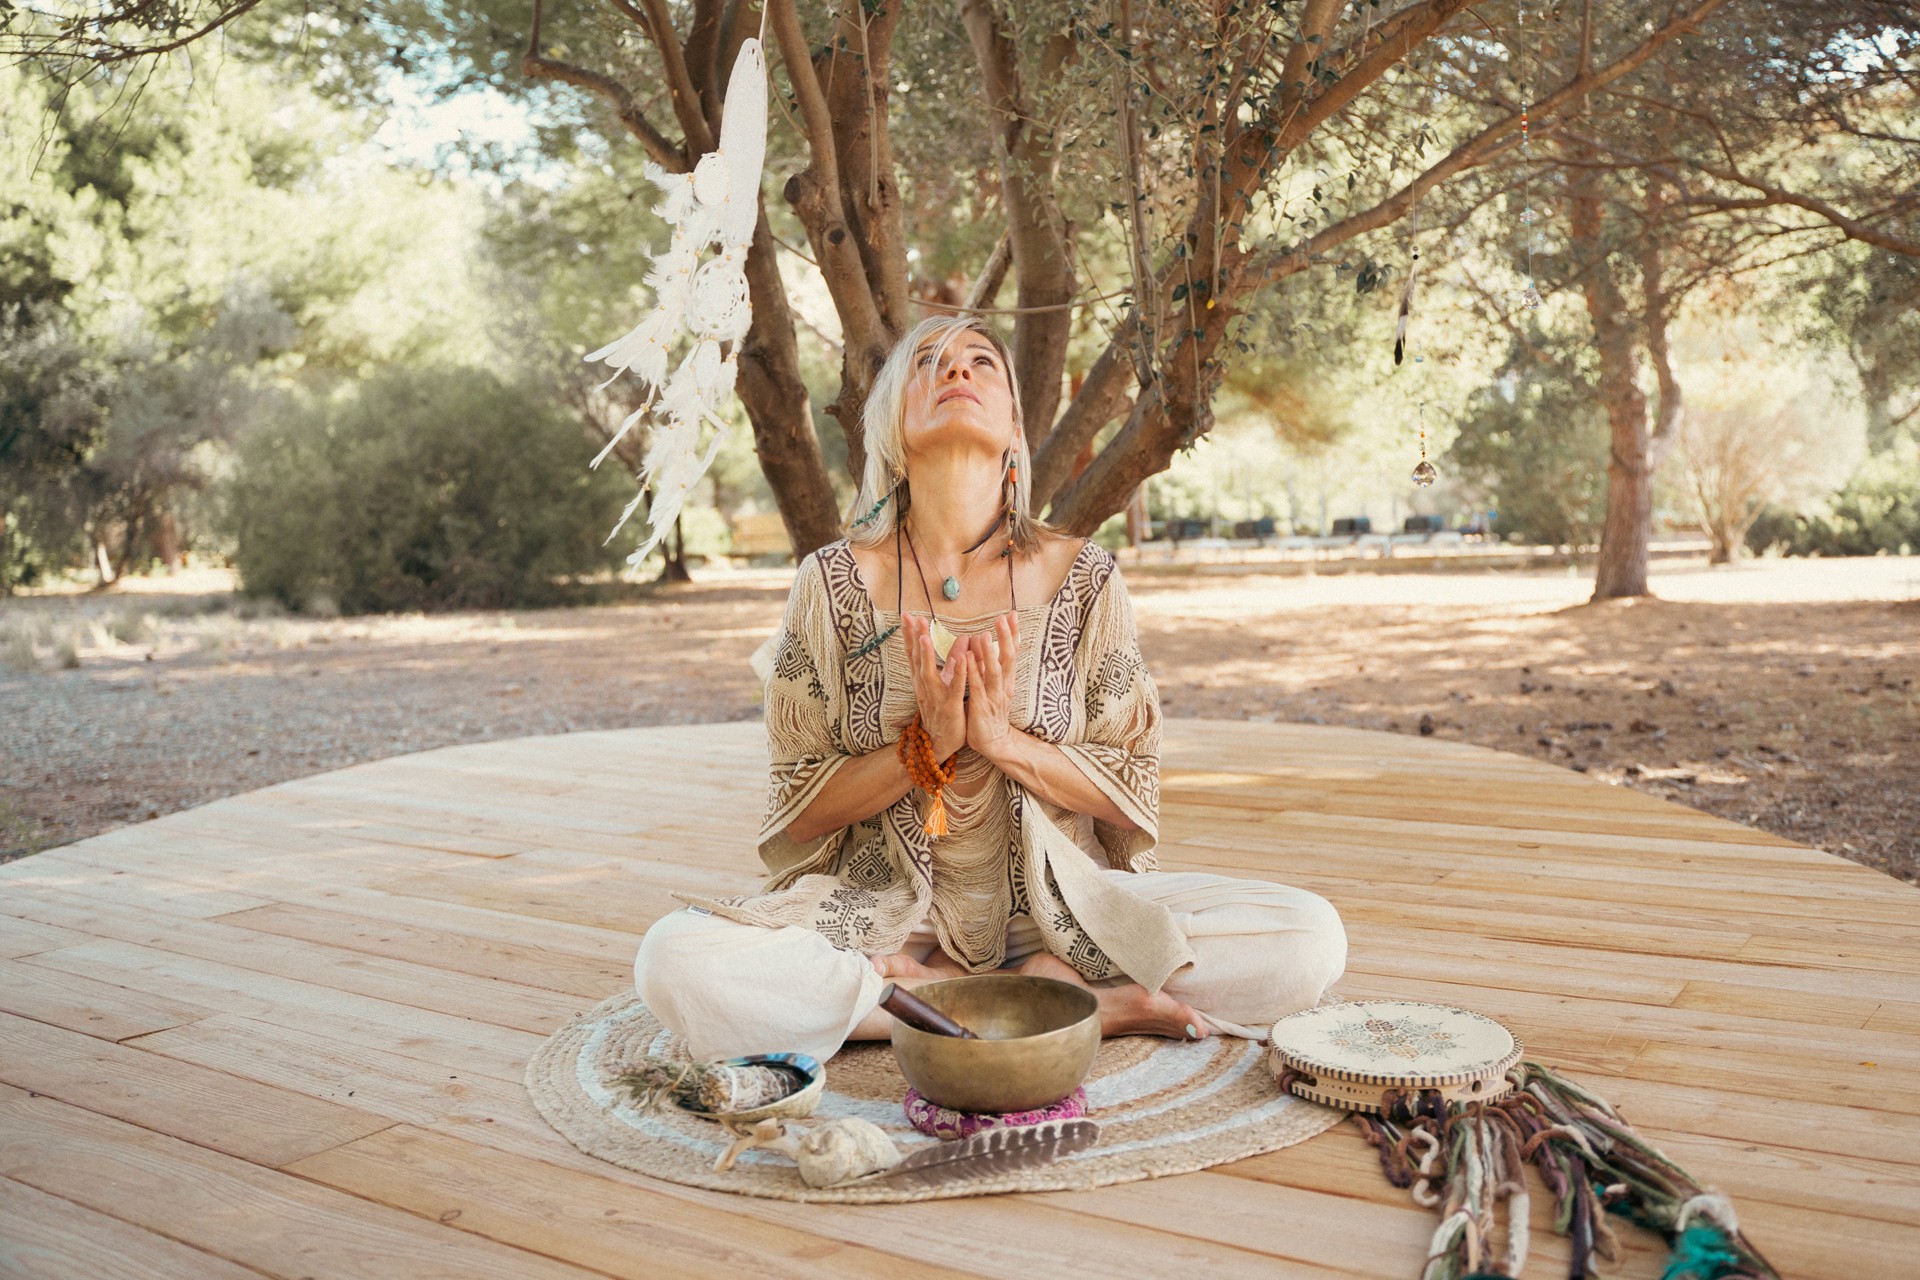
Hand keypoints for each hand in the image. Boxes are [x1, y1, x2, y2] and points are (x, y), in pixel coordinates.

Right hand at [904, 614, 968, 759]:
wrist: (941, 742)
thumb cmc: (944, 710)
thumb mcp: (948, 681)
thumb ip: (955, 659)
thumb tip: (964, 638)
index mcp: (923, 679)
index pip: (914, 653)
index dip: (910, 635)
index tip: (907, 616)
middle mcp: (925, 686)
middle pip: (917, 659)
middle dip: (914, 639)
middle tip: (910, 618)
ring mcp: (935, 697)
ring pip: (928, 673)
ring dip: (927, 655)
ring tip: (925, 637)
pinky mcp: (950, 707)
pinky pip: (953, 688)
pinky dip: (958, 674)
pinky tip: (963, 660)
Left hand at [964, 612, 1018, 762]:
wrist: (994, 742)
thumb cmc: (990, 711)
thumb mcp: (993, 685)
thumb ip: (989, 665)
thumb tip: (987, 644)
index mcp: (1005, 679)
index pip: (1011, 652)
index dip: (1012, 634)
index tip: (1013, 614)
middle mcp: (1002, 685)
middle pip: (1007, 658)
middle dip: (1005, 638)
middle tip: (1003, 618)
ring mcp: (993, 696)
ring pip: (993, 672)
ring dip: (988, 653)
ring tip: (984, 635)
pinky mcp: (981, 707)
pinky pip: (977, 688)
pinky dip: (973, 673)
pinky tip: (967, 659)